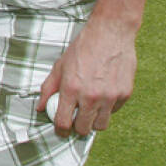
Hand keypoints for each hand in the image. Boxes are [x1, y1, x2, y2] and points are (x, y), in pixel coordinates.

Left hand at [36, 15, 137, 135]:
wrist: (110, 34)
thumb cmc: (82, 49)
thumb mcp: (59, 66)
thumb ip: (49, 88)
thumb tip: (40, 107)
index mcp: (71, 89)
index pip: (63, 122)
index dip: (60, 130)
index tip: (61, 130)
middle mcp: (91, 96)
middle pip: (84, 128)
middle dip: (78, 128)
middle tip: (76, 120)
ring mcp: (110, 97)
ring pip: (101, 125)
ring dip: (94, 121)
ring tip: (89, 110)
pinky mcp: (125, 94)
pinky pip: (114, 111)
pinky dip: (107, 109)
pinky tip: (103, 95)